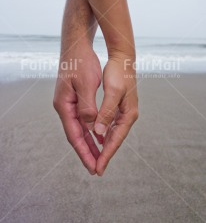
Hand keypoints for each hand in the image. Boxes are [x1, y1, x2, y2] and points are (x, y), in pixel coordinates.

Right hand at [53, 43, 102, 174]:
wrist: (76, 45)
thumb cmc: (81, 62)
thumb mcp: (86, 84)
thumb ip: (88, 108)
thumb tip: (92, 128)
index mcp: (64, 106)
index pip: (75, 136)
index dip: (84, 152)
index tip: (94, 167)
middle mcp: (64, 107)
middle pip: (76, 135)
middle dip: (86, 152)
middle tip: (96, 168)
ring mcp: (68, 102)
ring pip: (80, 128)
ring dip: (89, 142)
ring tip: (98, 156)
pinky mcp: (74, 98)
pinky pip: (82, 119)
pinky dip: (90, 129)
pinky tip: (98, 135)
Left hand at [94, 55, 138, 175]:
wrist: (123, 58)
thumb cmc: (118, 73)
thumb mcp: (113, 92)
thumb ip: (106, 112)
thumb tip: (98, 133)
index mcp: (128, 114)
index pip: (115, 140)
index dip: (106, 155)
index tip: (97, 169)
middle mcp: (128, 115)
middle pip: (115, 140)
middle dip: (104, 154)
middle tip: (94, 169)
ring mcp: (124, 111)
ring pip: (112, 134)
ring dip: (103, 146)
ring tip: (95, 159)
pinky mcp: (119, 107)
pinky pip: (110, 125)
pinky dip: (103, 134)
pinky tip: (97, 138)